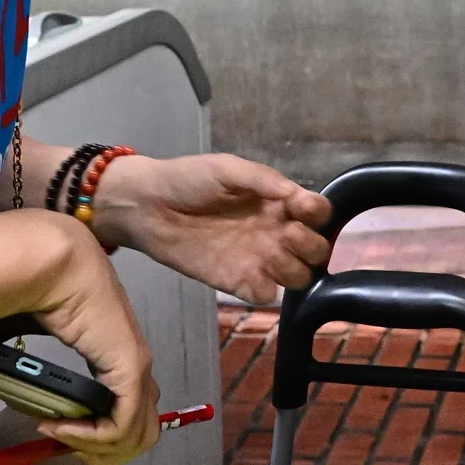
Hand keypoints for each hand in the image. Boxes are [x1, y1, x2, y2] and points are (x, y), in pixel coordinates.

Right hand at [0, 212, 159, 464]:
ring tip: (61, 437)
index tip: (52, 428)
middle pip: (141, 429)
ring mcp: (135, 365)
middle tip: (61, 441)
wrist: (45, 259)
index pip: (126, 407)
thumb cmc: (25, 287)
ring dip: (99, 449)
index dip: (95, 433)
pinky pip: (123, 424)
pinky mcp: (131, 367)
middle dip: (103, 451)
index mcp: (111, 352)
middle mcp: (131, 362)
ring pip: (139, 434)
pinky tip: (58, 426)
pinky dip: (92, 438)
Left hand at [89, 152, 331, 304]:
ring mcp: (258, 259)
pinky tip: (251, 276)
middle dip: (310, 245)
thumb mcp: (227, 168)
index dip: (317, 213)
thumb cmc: (188, 179)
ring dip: (293, 269)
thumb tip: (295, 193)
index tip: (300, 209)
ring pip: (298, 276)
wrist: (146, 206)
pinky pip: (265, 295)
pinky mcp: (236, 282)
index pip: (317, 212)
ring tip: (268, 254)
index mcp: (277, 201)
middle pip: (316, 249)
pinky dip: (266, 290)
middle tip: (285, 235)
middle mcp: (274, 231)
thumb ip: (263, 179)